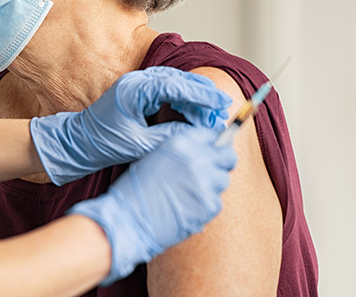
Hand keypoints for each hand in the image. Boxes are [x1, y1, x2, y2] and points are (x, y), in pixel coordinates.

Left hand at [30, 66, 231, 184]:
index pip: (176, 86)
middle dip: (202, 95)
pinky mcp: (138, 92)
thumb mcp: (140, 145)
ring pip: (174, 84)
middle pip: (178, 80)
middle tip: (222, 110)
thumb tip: (198, 134)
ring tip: (212, 114)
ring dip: (194, 98)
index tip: (221, 103)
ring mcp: (136, 84)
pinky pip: (166, 91)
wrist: (78, 143)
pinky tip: (193, 113)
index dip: (201, 94)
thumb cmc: (102, 144)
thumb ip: (169, 137)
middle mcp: (136, 81)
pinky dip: (182, 100)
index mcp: (134, 90)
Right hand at [68, 126, 237, 284]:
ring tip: (189, 195)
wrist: (128, 220)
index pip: (212, 135)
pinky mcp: (208, 205)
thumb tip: (204, 152)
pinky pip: (216, 203)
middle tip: (211, 173)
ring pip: (223, 181)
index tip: (212, 153)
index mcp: (180, 143)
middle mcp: (196, 159)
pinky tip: (187, 208)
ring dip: (212, 187)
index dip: (213, 145)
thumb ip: (181, 152)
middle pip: (227, 156)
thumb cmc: (135, 191)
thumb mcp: (155, 158)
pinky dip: (205, 207)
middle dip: (222, 163)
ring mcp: (205, 183)